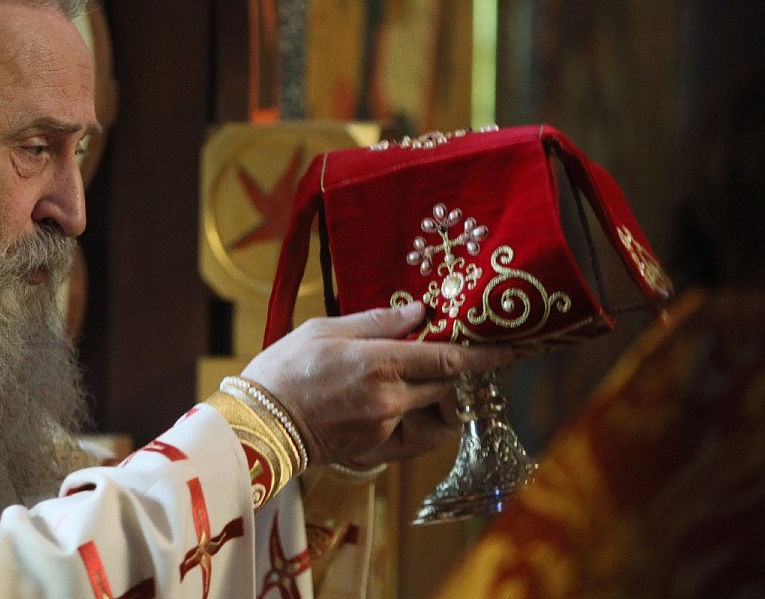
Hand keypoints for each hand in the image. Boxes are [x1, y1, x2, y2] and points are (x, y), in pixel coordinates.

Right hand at [239, 301, 511, 467]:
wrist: (257, 423)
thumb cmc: (284, 367)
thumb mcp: (326, 328)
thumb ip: (377, 321)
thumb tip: (420, 311)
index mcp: (378, 364)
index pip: (446, 359)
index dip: (481, 356)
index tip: (507, 350)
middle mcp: (389, 400)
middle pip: (446, 386)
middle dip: (458, 372)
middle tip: (456, 354)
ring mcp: (384, 430)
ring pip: (436, 415)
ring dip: (442, 399)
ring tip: (427, 381)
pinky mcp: (376, 453)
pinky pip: (416, 438)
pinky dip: (420, 420)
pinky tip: (403, 405)